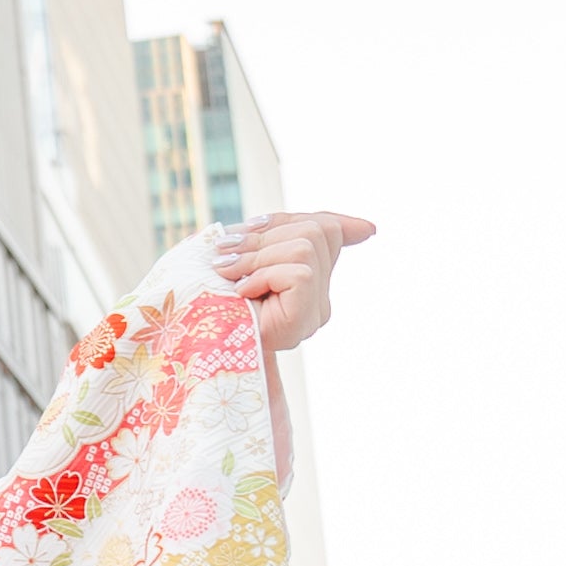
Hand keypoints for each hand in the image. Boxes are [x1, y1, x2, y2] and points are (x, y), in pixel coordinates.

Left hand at [213, 210, 372, 352]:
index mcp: (308, 282)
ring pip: (305, 247)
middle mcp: (319, 297)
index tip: (364, 227)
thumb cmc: (211, 300)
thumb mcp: (240, 259)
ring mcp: (316, 310)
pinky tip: (241, 292)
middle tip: (224, 249)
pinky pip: (298, 273)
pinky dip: (262, 275)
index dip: (339, 223)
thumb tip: (279, 223)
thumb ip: (265, 239)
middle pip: (316, 231)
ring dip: (256, 254)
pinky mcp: (306, 317)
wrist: (201, 343)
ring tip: (226, 270)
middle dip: (265, 232)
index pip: (331, 238)